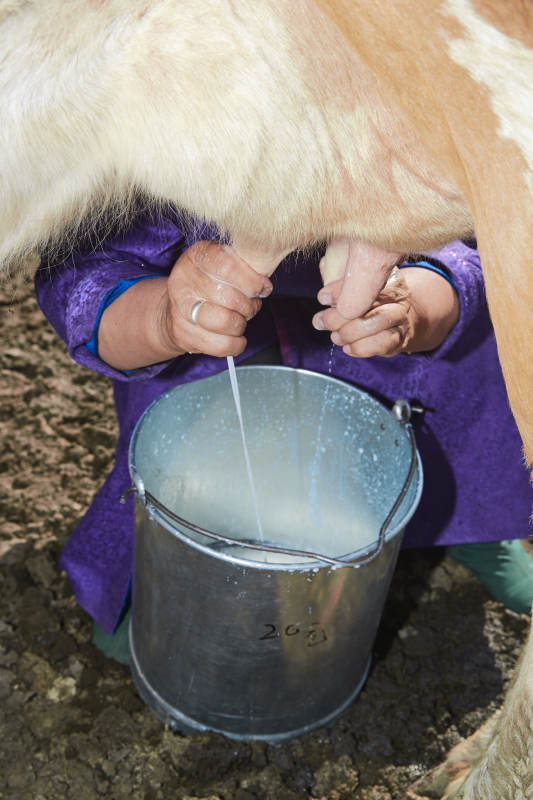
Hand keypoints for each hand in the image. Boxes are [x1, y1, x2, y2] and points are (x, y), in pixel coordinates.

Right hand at [97, 241, 272, 369]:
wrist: (173, 311)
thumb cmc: (206, 285)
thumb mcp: (220, 265)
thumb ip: (241, 267)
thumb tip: (263, 283)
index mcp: (195, 257)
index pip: (228, 266)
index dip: (252, 280)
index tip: (262, 288)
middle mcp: (183, 282)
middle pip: (230, 297)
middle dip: (249, 305)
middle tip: (252, 305)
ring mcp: (180, 310)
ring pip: (226, 322)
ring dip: (242, 323)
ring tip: (241, 319)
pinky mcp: (183, 334)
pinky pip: (222, 344)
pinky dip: (237, 343)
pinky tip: (236, 336)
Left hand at [312, 265, 458, 356]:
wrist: (395, 321)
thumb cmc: (368, 302)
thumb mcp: (353, 288)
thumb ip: (340, 290)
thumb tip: (324, 298)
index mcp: (387, 276)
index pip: (365, 280)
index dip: (341, 290)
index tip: (323, 298)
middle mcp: (399, 296)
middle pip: (372, 303)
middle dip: (342, 316)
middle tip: (323, 322)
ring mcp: (402, 318)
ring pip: (378, 323)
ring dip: (350, 333)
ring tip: (336, 336)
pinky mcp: (399, 339)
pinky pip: (381, 344)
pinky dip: (360, 348)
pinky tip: (348, 346)